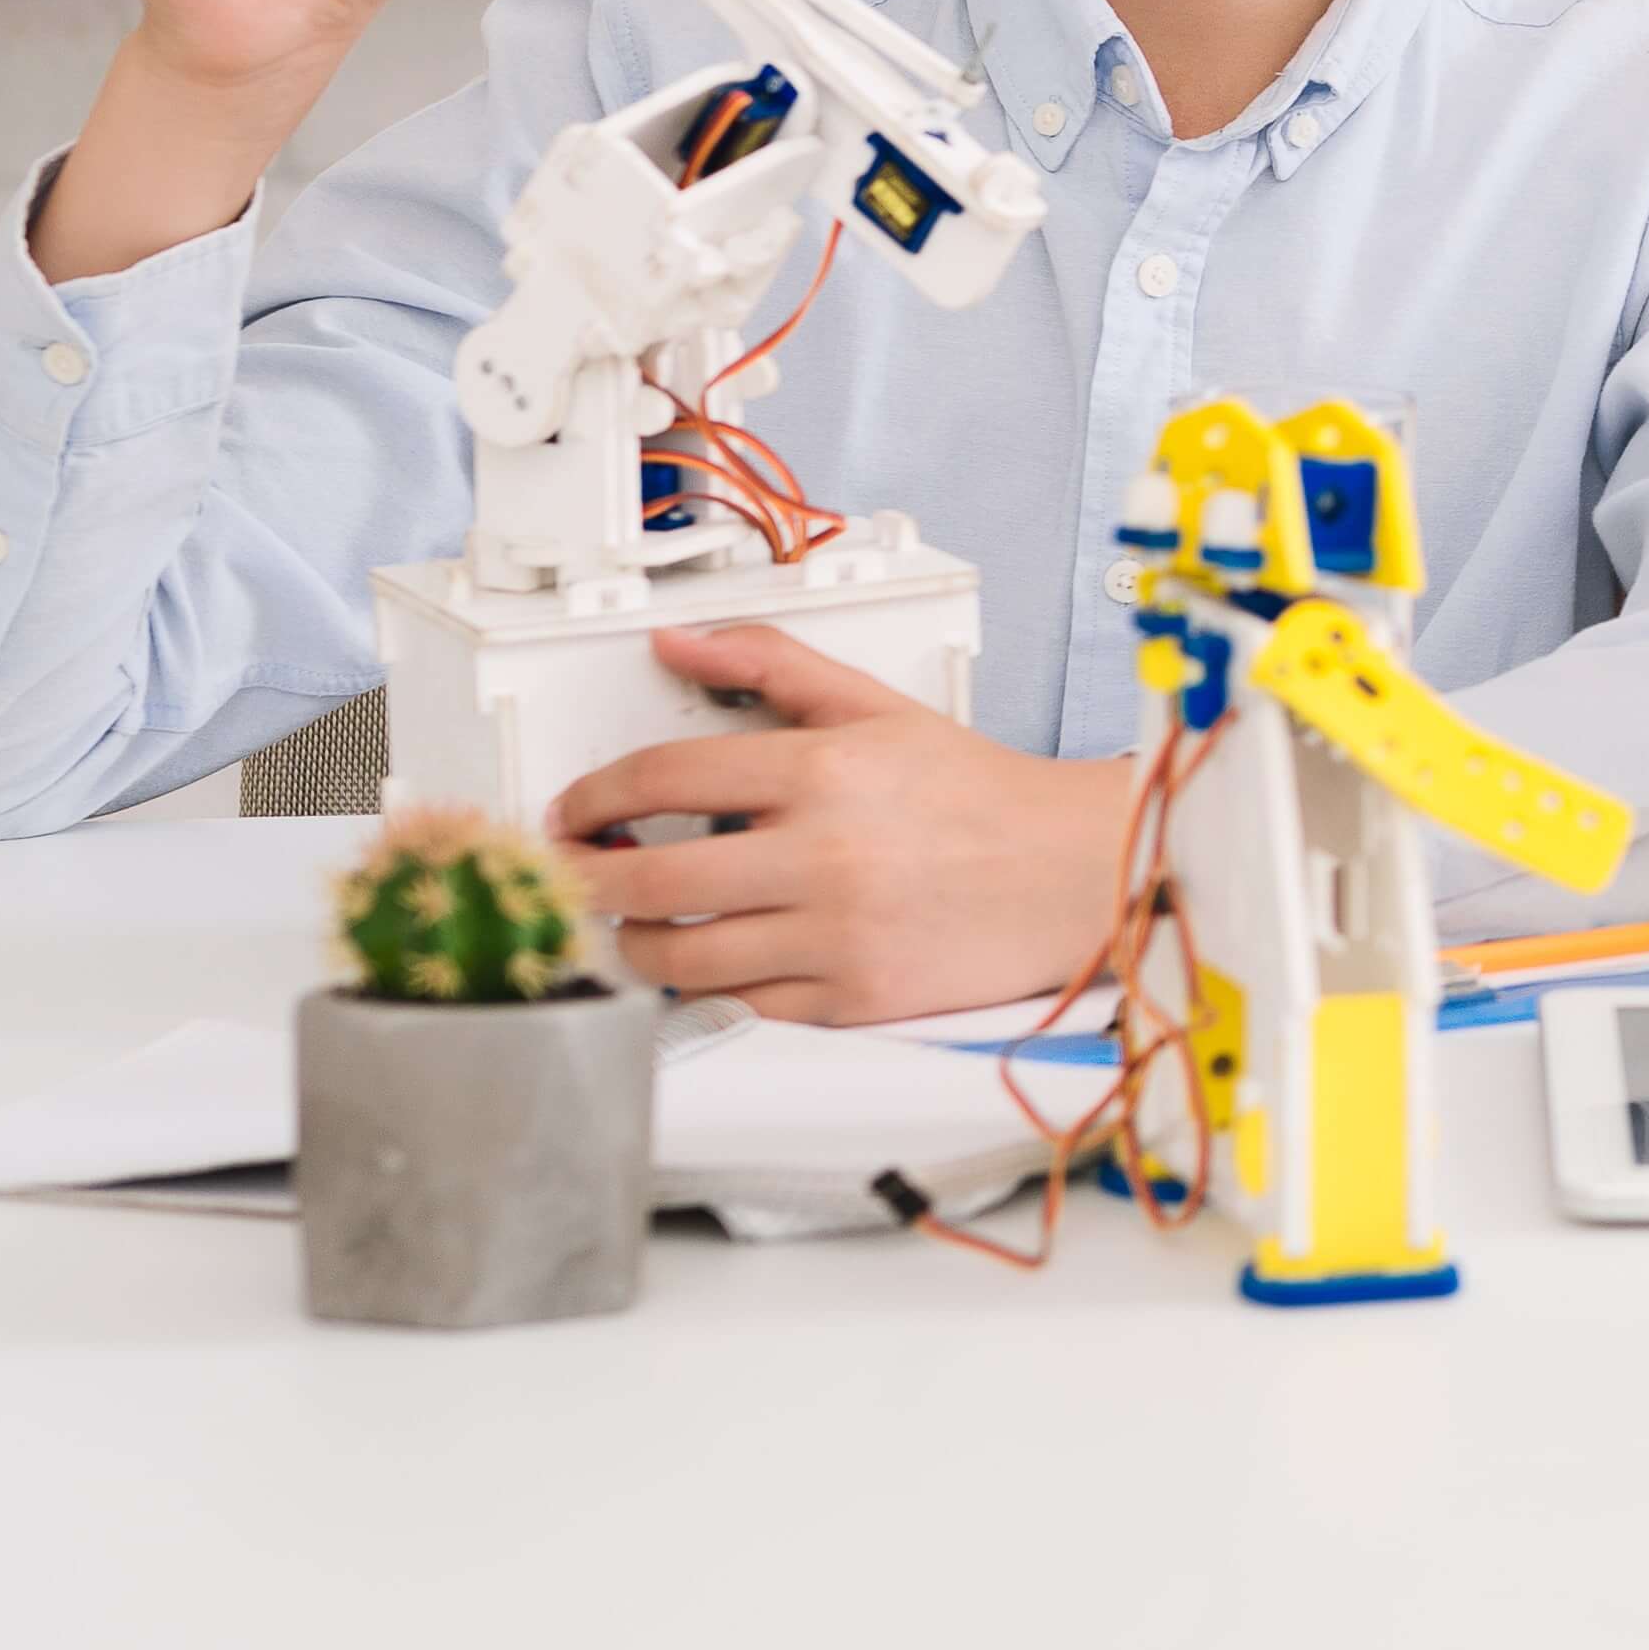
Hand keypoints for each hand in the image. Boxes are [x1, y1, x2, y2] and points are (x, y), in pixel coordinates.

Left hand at [545, 625, 1142, 1023]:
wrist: (1076, 872)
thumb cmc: (981, 794)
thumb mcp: (880, 707)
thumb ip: (774, 667)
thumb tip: (681, 643)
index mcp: (827, 771)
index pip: (667, 777)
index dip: (596, 794)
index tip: (575, 809)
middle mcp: (825, 854)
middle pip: (652, 880)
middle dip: (588, 881)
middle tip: (572, 876)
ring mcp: (836, 934)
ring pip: (682, 957)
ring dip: (636, 944)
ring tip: (638, 926)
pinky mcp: (853, 997)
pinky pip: (741, 1006)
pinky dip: (708, 991)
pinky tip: (708, 965)